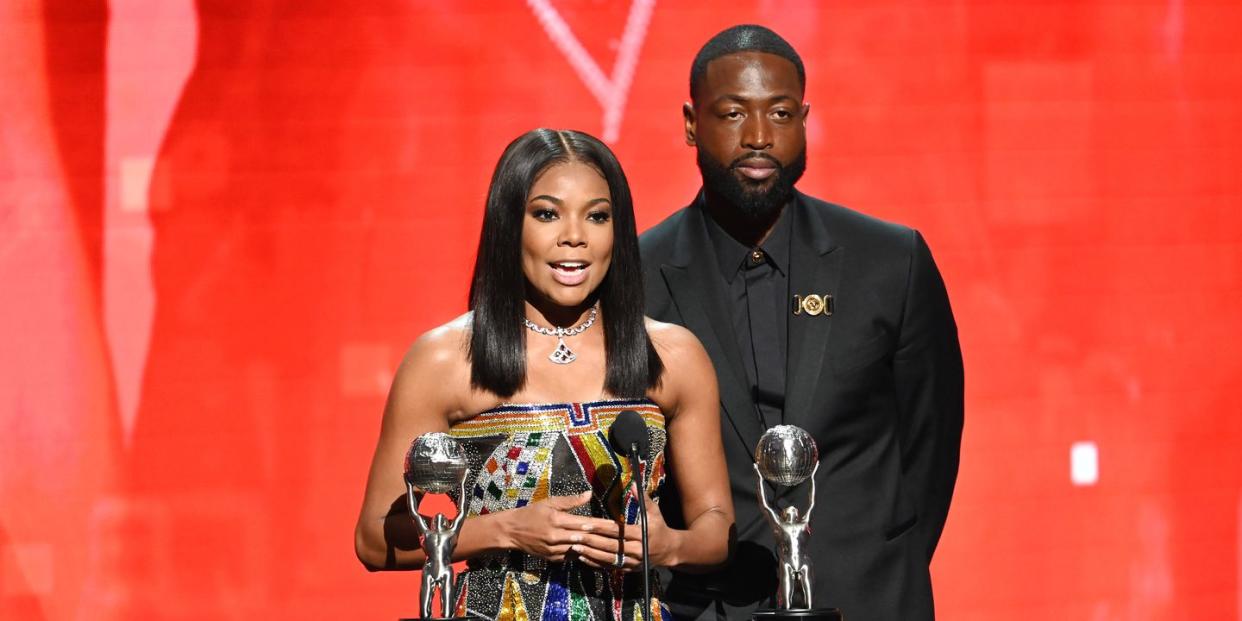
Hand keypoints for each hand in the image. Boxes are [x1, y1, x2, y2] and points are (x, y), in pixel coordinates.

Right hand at [500, 491, 617, 562]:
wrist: (512, 531)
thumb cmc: (531, 513)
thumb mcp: (549, 502)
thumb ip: (570, 501)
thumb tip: (589, 494)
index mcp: (557, 521)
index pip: (585, 524)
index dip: (602, 525)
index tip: (616, 526)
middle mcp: (557, 537)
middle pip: (585, 539)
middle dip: (602, 538)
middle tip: (619, 538)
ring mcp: (554, 550)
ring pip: (580, 550)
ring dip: (594, 549)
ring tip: (610, 547)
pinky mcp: (552, 559)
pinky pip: (571, 557)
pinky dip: (582, 555)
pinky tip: (593, 554)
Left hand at [569, 487, 680, 572]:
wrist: (669, 550)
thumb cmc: (660, 527)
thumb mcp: (654, 512)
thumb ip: (643, 499)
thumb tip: (632, 484)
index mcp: (642, 534)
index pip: (618, 532)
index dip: (600, 528)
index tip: (585, 525)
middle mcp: (637, 550)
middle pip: (610, 546)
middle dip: (590, 541)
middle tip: (574, 537)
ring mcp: (633, 561)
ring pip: (608, 559)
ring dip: (590, 554)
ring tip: (575, 547)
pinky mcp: (629, 569)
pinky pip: (610, 567)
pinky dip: (596, 563)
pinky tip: (583, 558)